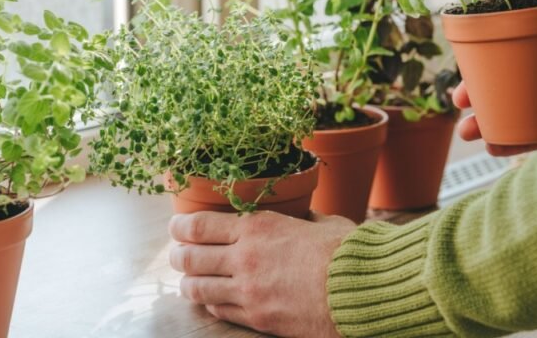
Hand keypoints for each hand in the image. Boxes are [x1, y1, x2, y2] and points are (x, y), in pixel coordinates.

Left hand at [169, 210, 355, 336]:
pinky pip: (220, 310)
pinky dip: (212, 304)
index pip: (199, 226)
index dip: (180, 226)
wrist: (360, 290)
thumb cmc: (347, 251)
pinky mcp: (257, 317)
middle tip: (177, 254)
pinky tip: (214, 300)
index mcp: (258, 226)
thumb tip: (302, 218)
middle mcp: (245, 257)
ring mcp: (248, 291)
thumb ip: (301, 220)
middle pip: (189, 257)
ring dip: (189, 283)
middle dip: (178, 255)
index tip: (176, 226)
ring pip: (197, 288)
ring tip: (189, 280)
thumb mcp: (321, 222)